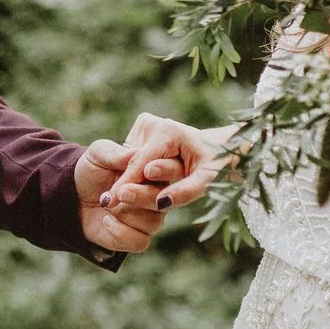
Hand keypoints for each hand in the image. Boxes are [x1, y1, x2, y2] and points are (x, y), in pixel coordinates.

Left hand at [75, 138, 166, 252]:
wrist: (71, 196)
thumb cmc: (89, 170)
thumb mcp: (98, 155)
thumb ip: (118, 153)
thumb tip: (138, 153)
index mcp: (153, 173)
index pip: (171, 172)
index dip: (162, 172)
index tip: (146, 171)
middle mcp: (156, 197)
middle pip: (163, 201)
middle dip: (142, 196)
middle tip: (122, 192)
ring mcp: (148, 219)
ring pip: (153, 223)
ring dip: (126, 214)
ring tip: (106, 204)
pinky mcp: (136, 238)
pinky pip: (140, 241)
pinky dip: (120, 232)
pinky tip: (105, 221)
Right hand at [102, 113, 234, 216]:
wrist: (221, 145)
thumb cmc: (217, 163)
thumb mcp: (207, 180)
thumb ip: (184, 192)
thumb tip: (161, 203)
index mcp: (168, 132)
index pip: (139, 162)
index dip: (125, 183)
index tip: (110, 203)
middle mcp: (153, 124)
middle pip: (133, 162)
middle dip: (123, 183)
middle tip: (108, 204)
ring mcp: (145, 126)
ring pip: (130, 160)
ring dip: (129, 178)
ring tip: (119, 198)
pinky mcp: (141, 130)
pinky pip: (132, 157)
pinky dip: (133, 172)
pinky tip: (135, 184)